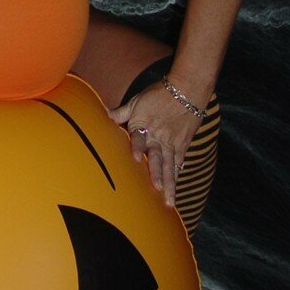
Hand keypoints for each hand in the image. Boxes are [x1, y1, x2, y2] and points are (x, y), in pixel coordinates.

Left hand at [108, 81, 202, 207]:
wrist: (187, 88)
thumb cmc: (158, 93)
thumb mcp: (136, 101)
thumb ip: (119, 112)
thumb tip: (102, 114)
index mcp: (144, 125)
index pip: (139, 138)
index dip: (137, 148)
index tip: (136, 159)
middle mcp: (159, 137)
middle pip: (158, 158)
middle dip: (158, 175)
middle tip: (158, 190)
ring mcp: (172, 142)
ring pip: (171, 166)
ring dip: (170, 183)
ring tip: (169, 201)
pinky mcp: (183, 143)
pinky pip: (179, 161)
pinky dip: (177, 174)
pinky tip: (176, 187)